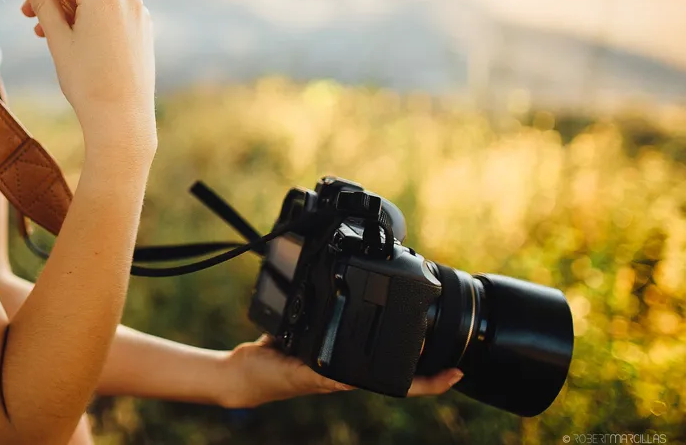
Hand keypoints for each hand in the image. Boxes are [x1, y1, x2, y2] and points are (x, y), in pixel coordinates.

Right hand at [15, 0, 155, 155]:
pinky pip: (109, 8)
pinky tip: (69, 37)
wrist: (122, 120)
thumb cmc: (87, 82)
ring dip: (66, 3)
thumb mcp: (57, 38)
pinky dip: (86, 14)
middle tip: (26, 12)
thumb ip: (41, 1)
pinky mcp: (140, 26)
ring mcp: (136, 10)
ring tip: (43, 31)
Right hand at [213, 335, 463, 409]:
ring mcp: (339, 357)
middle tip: (456, 351)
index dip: (429, 383)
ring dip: (405, 345)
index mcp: (346, 379)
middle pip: (397, 370)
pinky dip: (373, 328)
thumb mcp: (296, 373)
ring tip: (429, 329)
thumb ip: (320, 374)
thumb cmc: (268, 377)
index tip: (455, 373)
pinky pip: (357, 336)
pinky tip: (381, 314)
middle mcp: (348, 370)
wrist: (244, 373)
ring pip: (381, 352)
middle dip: (427, 364)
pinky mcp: (325, 343)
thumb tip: (346, 379)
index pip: (397, 386)